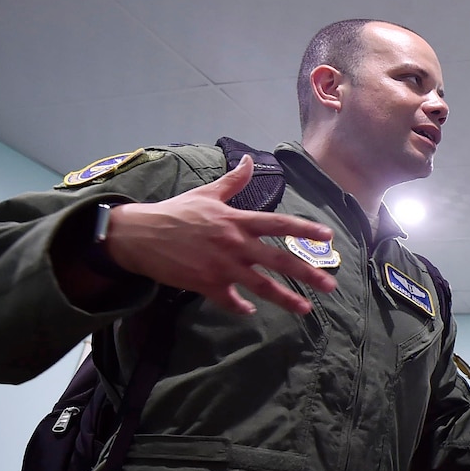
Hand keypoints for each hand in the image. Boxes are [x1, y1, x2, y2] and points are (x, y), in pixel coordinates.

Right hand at [102, 154, 341, 315]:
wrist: (139, 235)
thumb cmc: (175, 213)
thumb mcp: (206, 194)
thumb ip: (234, 181)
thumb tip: (251, 160)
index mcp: (236, 221)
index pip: (278, 224)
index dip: (305, 230)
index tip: (328, 237)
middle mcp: (234, 244)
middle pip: (278, 260)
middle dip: (307, 273)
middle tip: (330, 285)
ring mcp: (222, 267)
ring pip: (261, 287)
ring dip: (285, 299)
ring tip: (305, 309)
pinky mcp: (207, 284)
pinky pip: (231, 300)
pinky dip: (241, 307)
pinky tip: (249, 310)